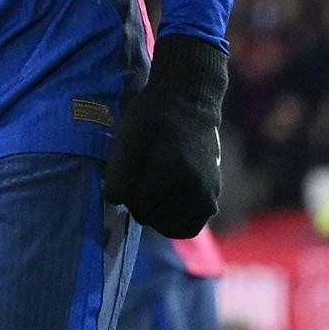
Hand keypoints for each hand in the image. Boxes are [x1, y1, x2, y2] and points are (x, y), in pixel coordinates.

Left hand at [106, 33, 230, 240]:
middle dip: (139, 203)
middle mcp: (196, 184)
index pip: (137, 203)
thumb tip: (115, 201)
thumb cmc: (153, 116)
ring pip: (169, 228)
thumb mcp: (128, 134)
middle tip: (141, 178)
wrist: (190, 102)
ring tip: (151, 192)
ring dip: (155, 216)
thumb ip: (118, 169)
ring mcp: (209, 194)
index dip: (125, 192)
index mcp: (173, 166)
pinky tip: (164, 205)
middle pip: (150, 217)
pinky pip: (189, 228)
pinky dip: (174, 223)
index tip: (127, 173)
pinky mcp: (214, 199)